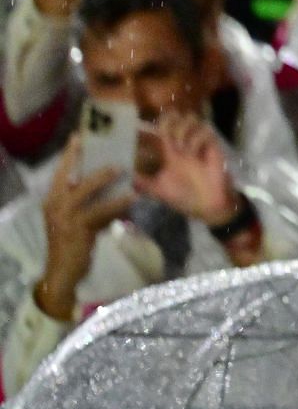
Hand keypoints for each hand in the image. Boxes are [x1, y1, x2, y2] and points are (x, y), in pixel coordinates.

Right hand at [38, 139, 133, 321]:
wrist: (63, 272)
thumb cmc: (74, 242)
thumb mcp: (80, 217)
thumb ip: (91, 200)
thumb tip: (115, 180)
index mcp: (54, 199)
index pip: (61, 172)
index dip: (70, 154)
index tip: (80, 135)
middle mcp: (55, 205)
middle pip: (71, 176)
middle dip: (88, 160)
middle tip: (108, 145)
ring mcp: (64, 217)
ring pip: (85, 191)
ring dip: (104, 179)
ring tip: (123, 169)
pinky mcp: (77, 230)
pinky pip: (100, 212)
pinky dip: (117, 204)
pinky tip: (132, 197)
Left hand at [134, 113, 238, 226]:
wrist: (205, 204)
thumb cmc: (182, 196)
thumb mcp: (159, 191)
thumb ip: (144, 184)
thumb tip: (128, 180)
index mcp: (170, 152)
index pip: (163, 129)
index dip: (158, 123)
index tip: (149, 123)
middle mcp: (183, 144)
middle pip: (178, 118)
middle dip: (172, 121)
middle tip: (167, 134)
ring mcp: (198, 144)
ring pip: (192, 120)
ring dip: (183, 129)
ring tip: (180, 146)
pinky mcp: (212, 147)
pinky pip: (206, 131)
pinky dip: (197, 139)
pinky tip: (193, 152)